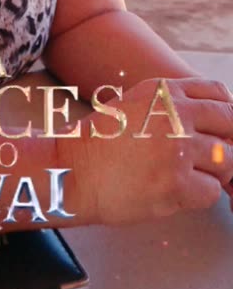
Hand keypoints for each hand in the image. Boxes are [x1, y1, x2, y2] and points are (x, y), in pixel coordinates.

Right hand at [65, 77, 232, 225]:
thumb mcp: (133, 104)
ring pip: (227, 160)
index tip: (224, 130)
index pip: (218, 93)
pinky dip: (200, 195)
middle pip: (230, 123)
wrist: (72, 171)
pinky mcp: (176, 182)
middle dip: (228, 143)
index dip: (227, 113)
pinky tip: (176, 192)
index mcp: (164, 92)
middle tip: (215, 160)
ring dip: (214, 172)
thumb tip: (208, 122)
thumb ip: (169, 105)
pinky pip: (212, 191)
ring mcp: (178, 148)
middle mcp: (175, 114)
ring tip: (188, 177)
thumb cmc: (98, 143)